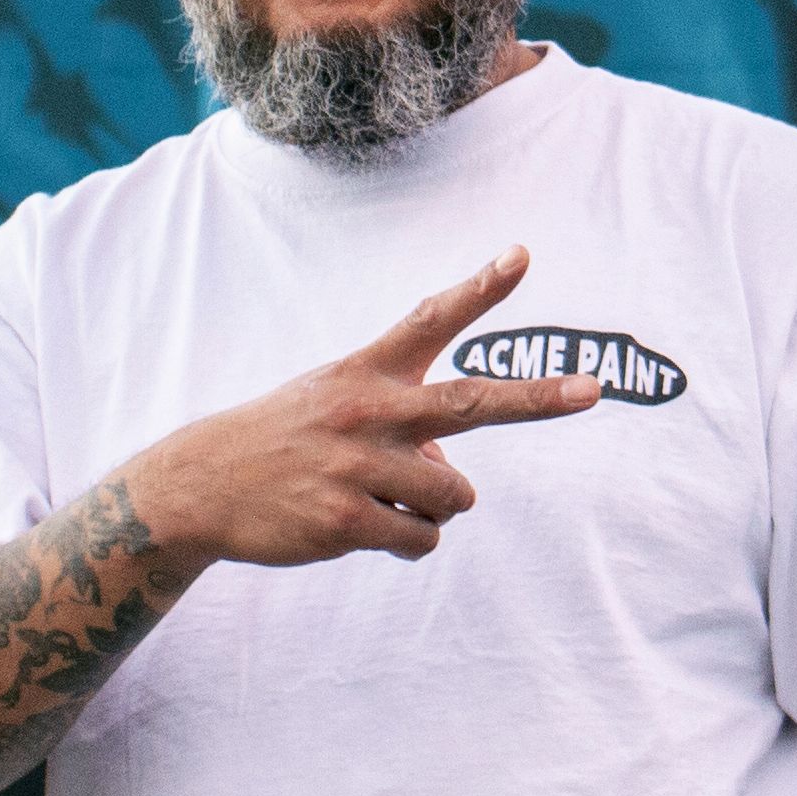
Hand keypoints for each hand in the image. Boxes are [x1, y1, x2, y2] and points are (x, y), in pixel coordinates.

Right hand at [122, 247, 599, 568]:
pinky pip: (421, 539)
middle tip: (593, 391)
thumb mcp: (336, 402)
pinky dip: (408, 539)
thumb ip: (403, 425)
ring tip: (380, 497)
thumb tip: (450, 476)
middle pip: (471, 403)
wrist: (203, 485)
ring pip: (454, 495)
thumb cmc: (287, 437)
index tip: (522, 255)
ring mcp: (358, 466)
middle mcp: (368, 411)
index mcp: (366, 372)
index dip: (479, 289)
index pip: (430, 320)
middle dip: (538, 399)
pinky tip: (364, 526)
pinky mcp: (347, 520)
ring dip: (433, 506)